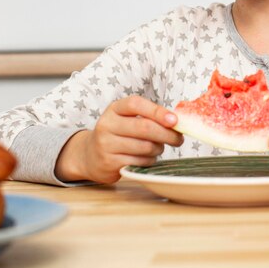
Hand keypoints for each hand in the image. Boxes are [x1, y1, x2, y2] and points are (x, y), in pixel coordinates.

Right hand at [55, 95, 183, 183]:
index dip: (157, 111)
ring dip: (158, 149)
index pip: (136, 104)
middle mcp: (107, 125)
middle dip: (167, 134)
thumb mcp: (127, 119)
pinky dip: (149, 161)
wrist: (90, 155)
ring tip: (158, 147)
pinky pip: (139, 162)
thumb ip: (149, 117)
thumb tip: (177, 122)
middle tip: (178, 139)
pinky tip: (147, 158)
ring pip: (145, 147)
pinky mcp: (109, 163)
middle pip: (144, 128)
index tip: (175, 120)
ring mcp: (106, 144)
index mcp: (114, 109)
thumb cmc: (119, 133)